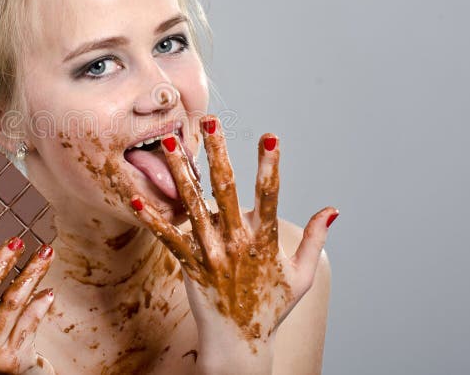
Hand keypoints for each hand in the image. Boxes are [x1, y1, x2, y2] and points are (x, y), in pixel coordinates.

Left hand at [129, 115, 337, 368]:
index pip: (270, 196)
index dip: (270, 166)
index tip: (269, 137)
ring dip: (181, 173)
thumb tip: (332, 209)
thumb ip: (314, 239)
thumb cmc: (270, 309)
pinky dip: (152, 219)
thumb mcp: (301, 276)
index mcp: (265, 241)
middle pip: (227, 190)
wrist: (240, 346)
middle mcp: (238, 243)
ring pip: (193, 206)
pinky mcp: (190, 266)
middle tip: (210, 122)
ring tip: (170, 145)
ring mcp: (212, 255)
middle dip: (219, 153)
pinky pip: (169, 238)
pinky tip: (136, 198)